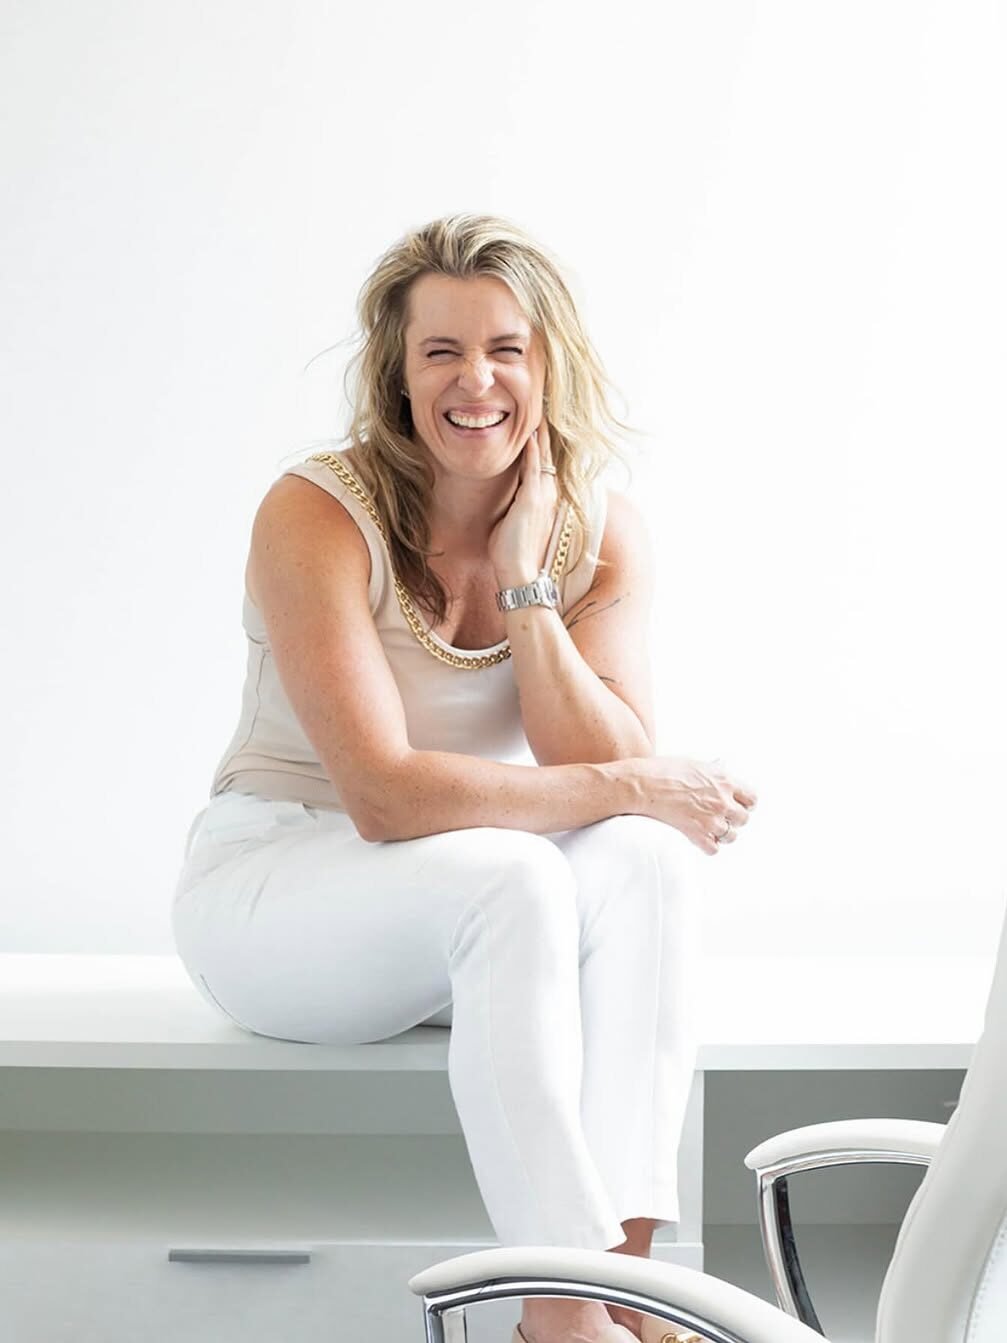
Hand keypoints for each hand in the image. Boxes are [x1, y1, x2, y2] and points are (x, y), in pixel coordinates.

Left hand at [487, 418, 558, 583]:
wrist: (517, 572)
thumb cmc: (510, 551)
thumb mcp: (510, 521)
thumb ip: (511, 504)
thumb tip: (502, 496)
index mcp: (542, 498)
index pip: (541, 463)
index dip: (539, 443)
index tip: (535, 423)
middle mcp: (546, 494)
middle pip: (547, 455)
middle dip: (544, 432)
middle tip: (542, 406)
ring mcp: (541, 496)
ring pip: (543, 458)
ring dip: (540, 435)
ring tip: (539, 411)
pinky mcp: (532, 501)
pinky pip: (533, 470)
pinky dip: (532, 452)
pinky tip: (530, 436)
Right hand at [624, 755, 758, 855]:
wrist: (643, 785)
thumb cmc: (663, 770)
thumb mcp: (694, 763)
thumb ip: (712, 770)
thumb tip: (721, 767)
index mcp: (724, 780)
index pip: (752, 798)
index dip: (745, 803)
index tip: (738, 805)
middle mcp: (722, 800)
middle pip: (743, 819)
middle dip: (734, 819)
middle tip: (721, 817)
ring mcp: (711, 818)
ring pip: (731, 836)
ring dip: (722, 834)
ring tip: (710, 829)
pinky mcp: (697, 833)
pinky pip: (714, 849)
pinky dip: (708, 846)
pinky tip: (699, 838)